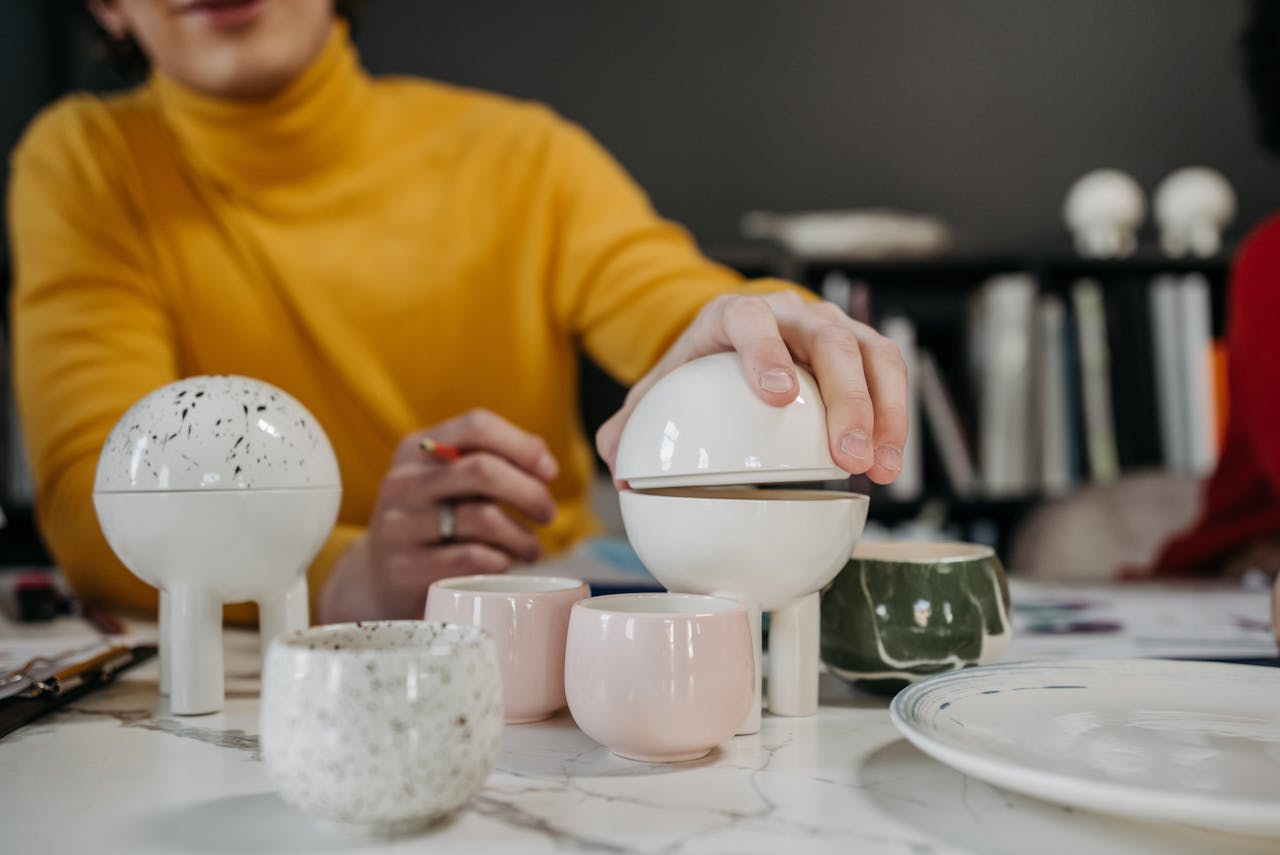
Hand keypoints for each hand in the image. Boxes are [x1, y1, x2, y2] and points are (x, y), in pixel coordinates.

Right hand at [319, 409, 558, 622]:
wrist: (376, 578)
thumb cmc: (431, 523)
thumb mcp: (449, 482)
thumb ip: (493, 460)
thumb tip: (542, 457)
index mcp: (417, 449)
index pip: (477, 426)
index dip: (523, 446)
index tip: (549, 472)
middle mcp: (403, 482)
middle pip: (483, 471)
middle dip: (530, 492)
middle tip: (547, 514)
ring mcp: (399, 526)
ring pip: (483, 518)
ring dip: (523, 536)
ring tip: (531, 549)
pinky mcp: (406, 570)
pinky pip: (473, 558)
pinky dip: (501, 562)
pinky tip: (502, 565)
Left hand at [596, 290, 907, 484]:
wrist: (736, 336)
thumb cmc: (700, 368)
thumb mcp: (662, 389)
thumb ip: (634, 422)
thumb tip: (614, 461)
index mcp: (732, 314)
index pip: (749, 320)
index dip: (764, 351)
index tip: (777, 394)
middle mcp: (791, 311)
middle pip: (827, 340)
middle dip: (844, 399)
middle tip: (847, 457)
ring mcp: (832, 324)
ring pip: (870, 353)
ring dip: (883, 412)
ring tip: (880, 469)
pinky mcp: (863, 343)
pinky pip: (889, 372)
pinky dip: (896, 418)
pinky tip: (888, 466)